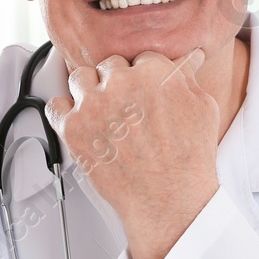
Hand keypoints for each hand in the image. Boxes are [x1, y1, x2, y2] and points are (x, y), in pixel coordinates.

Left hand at [45, 50, 220, 258]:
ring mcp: (93, 105)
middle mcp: (120, 83)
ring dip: (89, 92)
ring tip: (100, 113)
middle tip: (123, 108)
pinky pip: (56, 106)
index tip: (140, 92)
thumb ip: (187, 78)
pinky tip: (78, 122)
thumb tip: (185, 60)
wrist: (167, 200)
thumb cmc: (187, 160)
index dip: (141, 77)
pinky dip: (64, 113)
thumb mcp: (203, 109)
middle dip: (115, 84)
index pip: (139, 58)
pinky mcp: (73, 128)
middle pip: (108, 66)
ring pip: (80, 78)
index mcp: (153, 72)